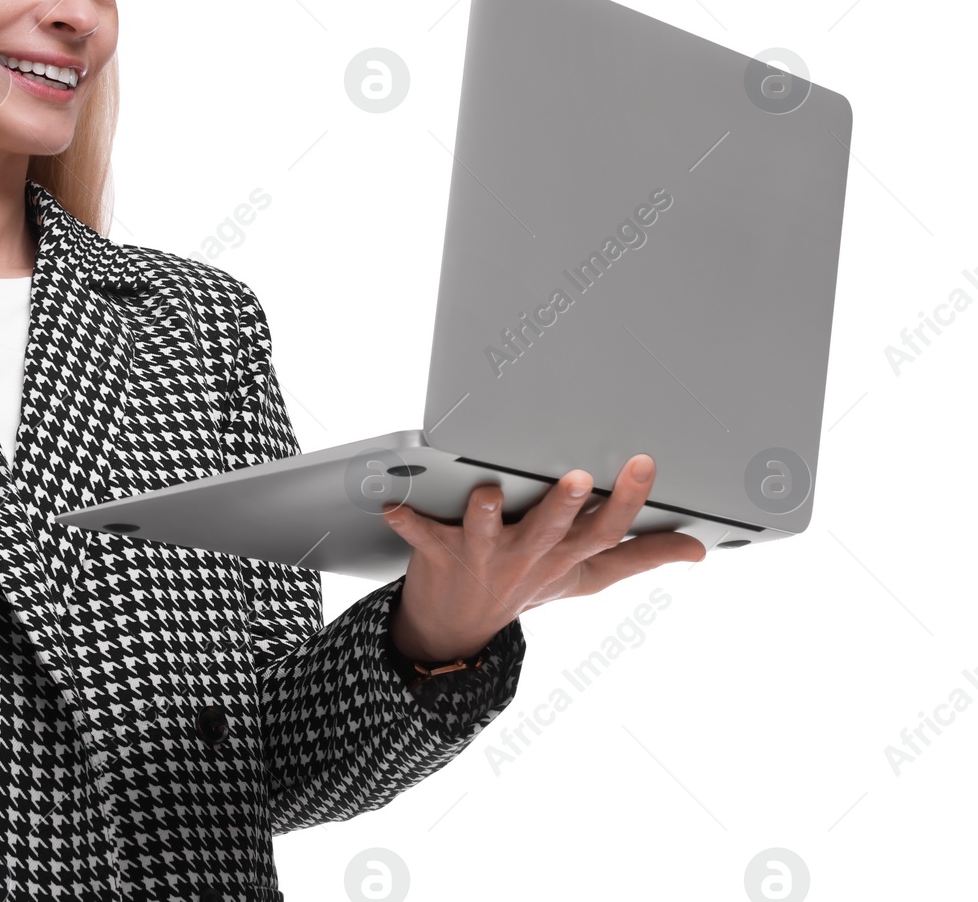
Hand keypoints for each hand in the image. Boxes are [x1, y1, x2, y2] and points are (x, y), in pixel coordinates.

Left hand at [380, 453, 706, 663]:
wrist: (456, 627)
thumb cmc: (526, 586)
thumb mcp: (587, 577)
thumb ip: (640, 558)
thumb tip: (697, 549)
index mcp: (565, 557)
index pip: (605, 532)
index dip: (628, 500)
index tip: (642, 463)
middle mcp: (528, 556)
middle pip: (551, 531)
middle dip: (563, 505)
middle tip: (579, 477)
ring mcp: (483, 556)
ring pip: (488, 532)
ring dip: (486, 512)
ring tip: (487, 491)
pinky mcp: (440, 553)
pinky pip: (421, 535)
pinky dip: (407, 521)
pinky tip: (393, 503)